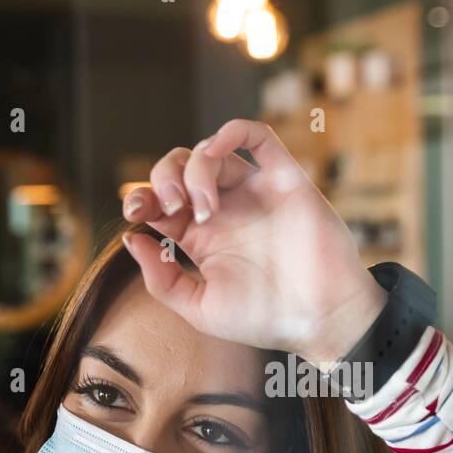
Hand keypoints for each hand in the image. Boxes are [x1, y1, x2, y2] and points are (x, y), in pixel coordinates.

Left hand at [120, 119, 387, 367]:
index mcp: (202, 238)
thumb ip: (162, 279)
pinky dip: (231, 132)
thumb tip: (133, 238)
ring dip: (195, 170)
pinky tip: (216, 151)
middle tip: (173, 208)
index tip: (136, 213)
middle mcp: (226, 210)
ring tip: (204, 210)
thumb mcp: (201, 309)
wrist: (320, 318)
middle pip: (179, 168)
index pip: (160, 200)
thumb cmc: (265, 320)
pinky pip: (256, 138)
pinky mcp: (283, 179)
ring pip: (212, 150)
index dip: (141, 197)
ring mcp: (253, 192)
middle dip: (163, 178)